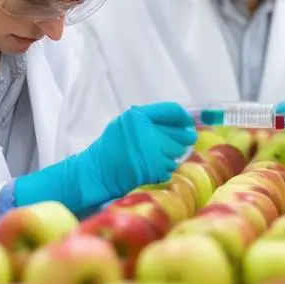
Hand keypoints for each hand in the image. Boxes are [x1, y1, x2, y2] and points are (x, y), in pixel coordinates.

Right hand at [14, 102, 195, 213]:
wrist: (98, 172)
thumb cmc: (111, 146)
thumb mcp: (125, 123)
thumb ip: (147, 118)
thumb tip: (178, 120)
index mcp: (138, 117)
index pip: (172, 111)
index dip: (183, 117)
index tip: (187, 122)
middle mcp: (148, 132)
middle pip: (181, 134)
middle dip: (184, 138)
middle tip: (185, 140)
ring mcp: (153, 153)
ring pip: (178, 152)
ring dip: (174, 155)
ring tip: (163, 155)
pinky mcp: (155, 170)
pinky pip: (171, 167)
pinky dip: (166, 167)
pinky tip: (155, 166)